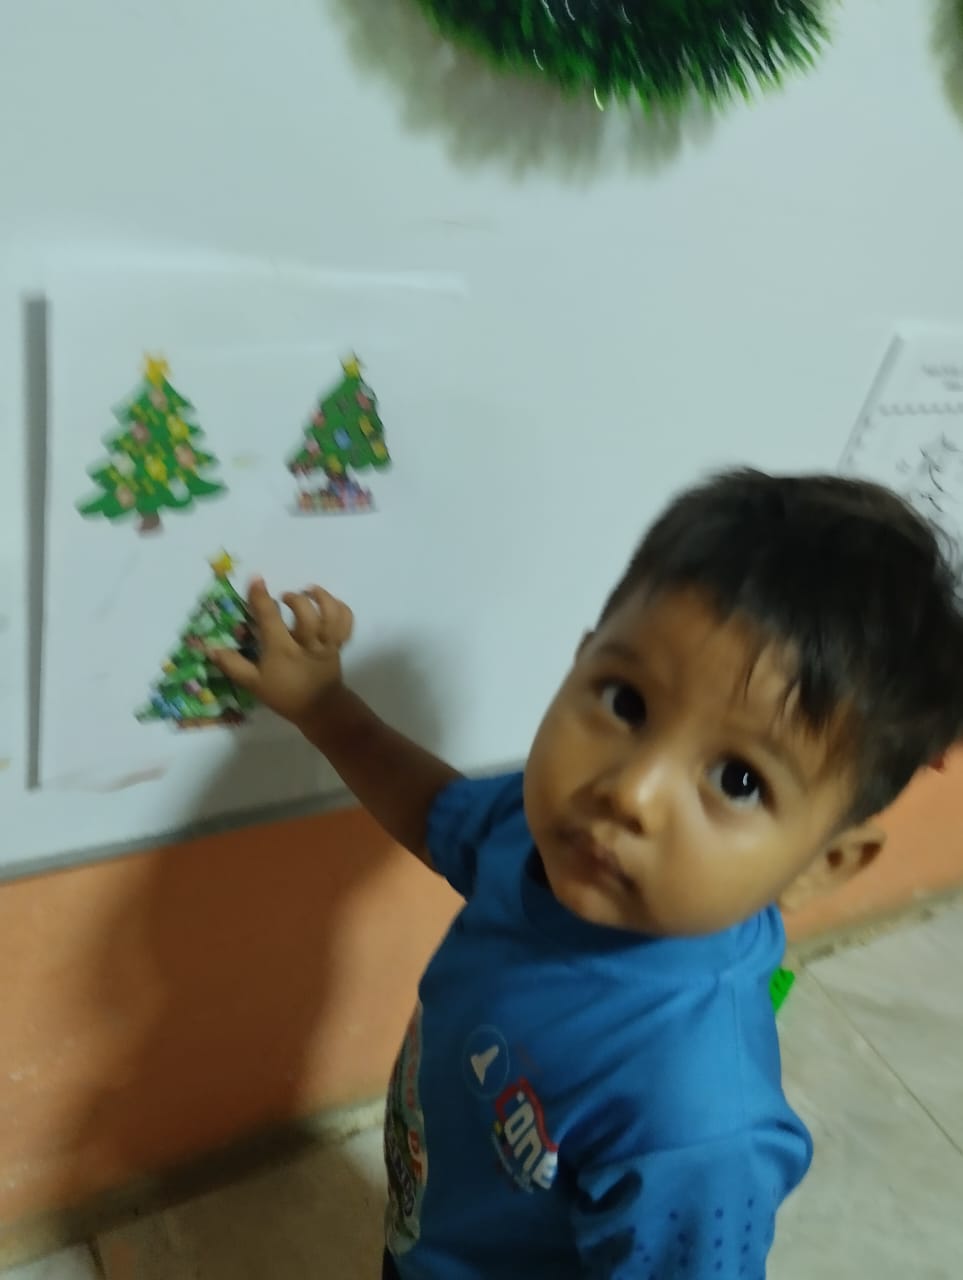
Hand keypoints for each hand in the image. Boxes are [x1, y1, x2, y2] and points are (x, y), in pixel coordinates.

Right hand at [209, 578, 352, 728]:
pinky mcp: (339, 646)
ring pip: (331, 614)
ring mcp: (326, 644)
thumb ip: (233, 665)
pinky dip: (341, 608)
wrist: (320, 710)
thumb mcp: (254, 683)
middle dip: (295, 598)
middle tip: (285, 597)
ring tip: (310, 591)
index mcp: (283, 650)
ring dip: (321, 597)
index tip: (256, 580)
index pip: (270, 617)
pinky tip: (329, 603)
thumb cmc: (285, 695)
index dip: (261, 597)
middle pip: (306, 613)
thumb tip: (210, 648)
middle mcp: (307, 643)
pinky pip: (346, 623)